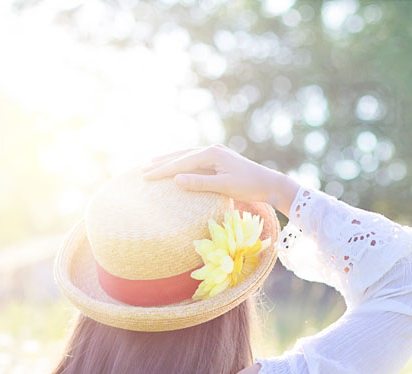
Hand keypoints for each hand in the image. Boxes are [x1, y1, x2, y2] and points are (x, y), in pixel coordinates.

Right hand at [140, 144, 299, 216]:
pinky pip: (194, 159)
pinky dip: (182, 162)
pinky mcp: (219, 159)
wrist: (269, 183)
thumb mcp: (224, 186)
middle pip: (181, 156)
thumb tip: (176, 179)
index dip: (162, 170)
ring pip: (186, 155)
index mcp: (211, 153)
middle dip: (161, 163)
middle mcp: (212, 149)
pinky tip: (176, 166)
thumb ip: (200, 183)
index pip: (181, 162)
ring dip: (170, 160)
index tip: (146, 177)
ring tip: (153, 164)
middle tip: (142, 171)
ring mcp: (216, 153)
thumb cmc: (249, 186)